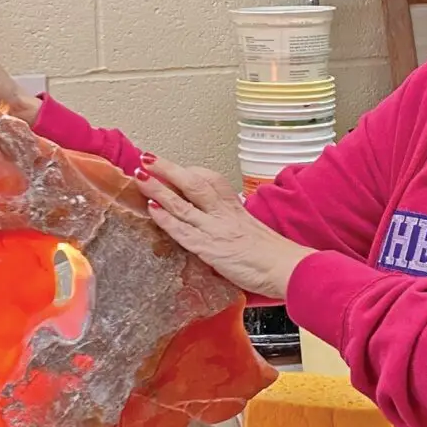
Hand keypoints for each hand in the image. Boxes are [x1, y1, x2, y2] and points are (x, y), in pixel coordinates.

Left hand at [133, 153, 314, 299]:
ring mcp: (215, 229)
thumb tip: (215, 223)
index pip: (209, 180)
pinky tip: (151, 209)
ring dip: (158, 189)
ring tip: (140, 177)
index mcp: (234, 206)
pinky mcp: (209, 248)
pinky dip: (166, 219)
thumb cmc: (272, 254)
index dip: (188, 171)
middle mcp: (223, 213)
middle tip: (146, 159)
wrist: (286, 267)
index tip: (172, 164)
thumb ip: (230, 222)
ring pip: (182, 203)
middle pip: (192, 183)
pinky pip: (183, 231)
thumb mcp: (249, 229)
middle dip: (167, 169)